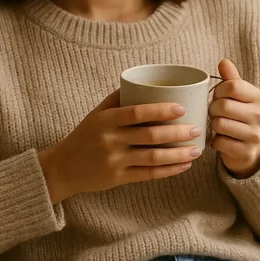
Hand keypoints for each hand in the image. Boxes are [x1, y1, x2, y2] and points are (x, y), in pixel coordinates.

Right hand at [37, 89, 201, 202]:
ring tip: (196, 150)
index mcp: (106, 120)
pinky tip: (183, 165)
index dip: (161, 110)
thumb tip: (145, 82)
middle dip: (177, 133)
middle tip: (197, 129)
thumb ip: (117, 99)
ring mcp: (114, 161)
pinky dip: (168, 171)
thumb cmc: (84, 136)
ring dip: (178, 154)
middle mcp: (110, 140)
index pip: (137, 112)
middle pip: (150, 136)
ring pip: (153, 158)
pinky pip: (148, 175)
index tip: (182, 108)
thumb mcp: (96, 114)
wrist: (63, 168)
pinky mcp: (118, 178)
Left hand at [209, 59, 259, 178]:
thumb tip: (223, 61)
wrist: (250, 150)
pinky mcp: (246, 152)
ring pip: (219, 124)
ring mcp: (256, 135)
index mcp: (259, 98)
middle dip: (212, 109)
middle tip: (214, 113)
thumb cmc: (240, 117)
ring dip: (213, 125)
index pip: (232, 86)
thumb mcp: (239, 97)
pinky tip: (221, 139)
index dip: (218, 91)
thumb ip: (231, 79)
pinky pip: (219, 142)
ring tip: (218, 125)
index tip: (218, 97)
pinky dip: (215, 141)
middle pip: (223, 105)